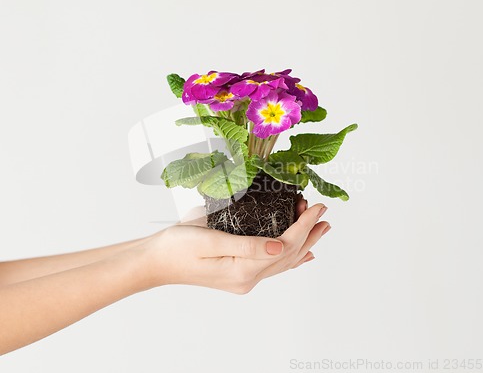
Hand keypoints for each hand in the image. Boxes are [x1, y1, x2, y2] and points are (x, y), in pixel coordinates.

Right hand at [140, 197, 329, 293]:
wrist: (155, 261)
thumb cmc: (176, 247)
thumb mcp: (210, 241)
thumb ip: (248, 246)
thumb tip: (283, 248)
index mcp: (243, 270)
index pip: (285, 245)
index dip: (304, 225)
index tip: (317, 206)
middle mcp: (247, 278)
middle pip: (289, 254)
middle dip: (309, 232)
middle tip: (324, 213)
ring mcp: (243, 278)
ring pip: (283, 260)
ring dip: (303, 243)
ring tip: (319, 228)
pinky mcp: (238, 273)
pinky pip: (272, 265)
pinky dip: (290, 257)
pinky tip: (300, 255)